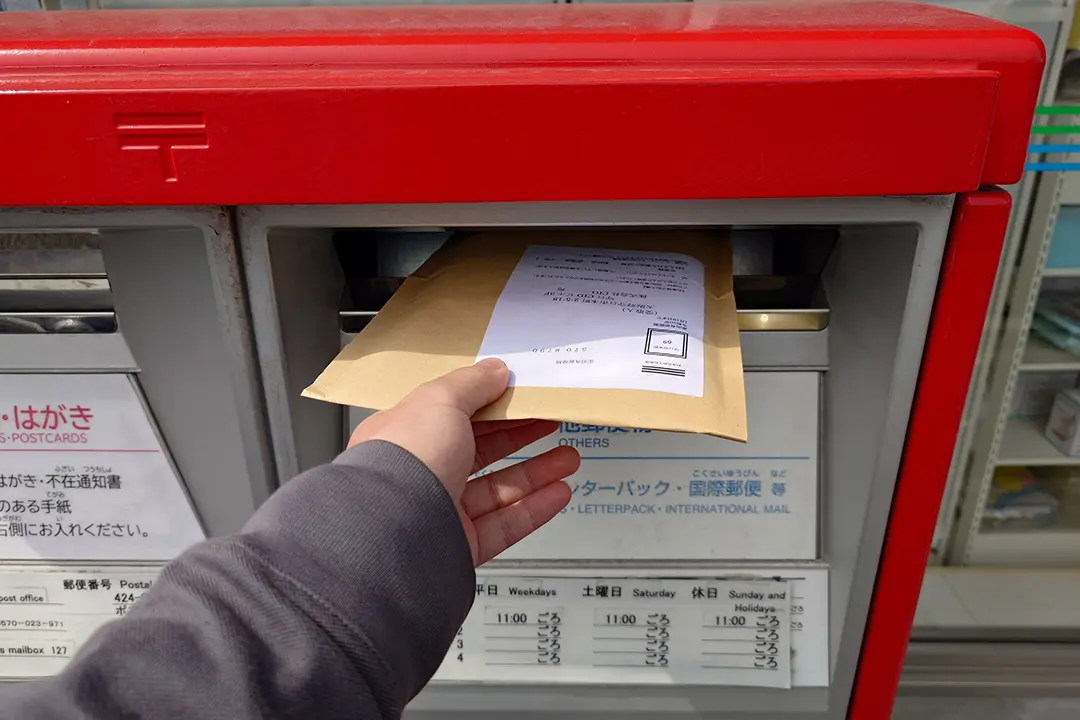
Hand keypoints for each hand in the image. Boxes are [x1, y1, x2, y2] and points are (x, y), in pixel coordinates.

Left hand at [347, 358, 579, 564]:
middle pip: (480, 452)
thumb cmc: (405, 461)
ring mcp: (440, 512)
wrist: (392, 533)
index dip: (491, 404)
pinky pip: (504, 524)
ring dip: (537, 473)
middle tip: (553, 423)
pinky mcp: (459, 545)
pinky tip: (558, 493)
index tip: (524, 396)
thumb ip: (471, 384)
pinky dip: (533, 509)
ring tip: (569, 458)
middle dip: (521, 436)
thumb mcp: (439, 402)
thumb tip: (496, 370)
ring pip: (498, 490)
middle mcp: (420, 475)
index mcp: (405, 437)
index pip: (452, 415)